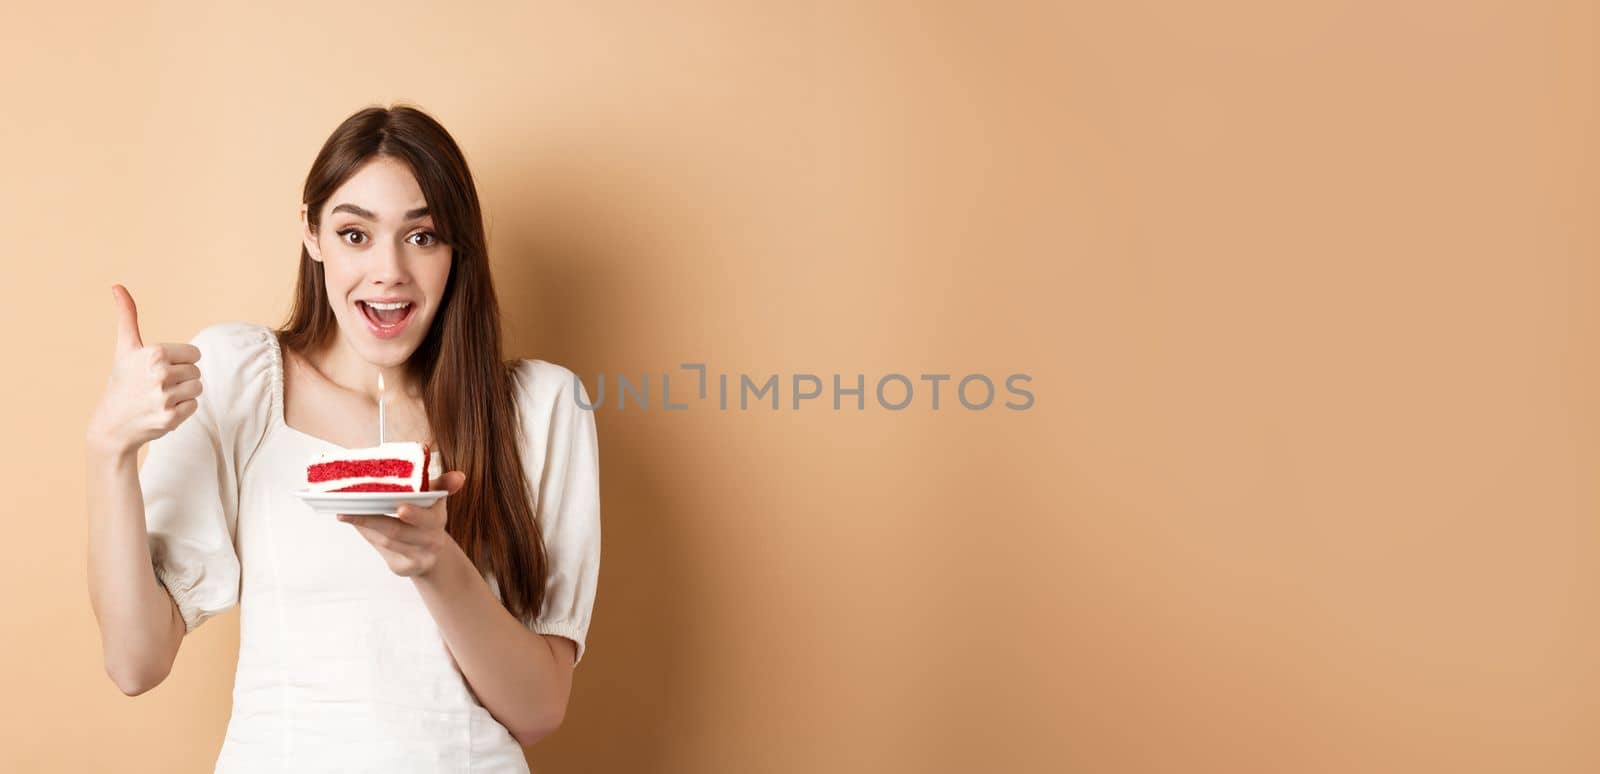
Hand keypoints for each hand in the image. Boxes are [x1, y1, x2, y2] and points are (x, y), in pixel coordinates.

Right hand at [86, 285, 203, 457]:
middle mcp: (159, 374)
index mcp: (154, 353)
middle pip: (196, 371)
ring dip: (183, 393)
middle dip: (181, 377)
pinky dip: (183, 409)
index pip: (194, 354)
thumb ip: (127, 316)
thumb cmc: (122, 381)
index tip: (160, 367)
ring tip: (160, 396)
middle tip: (157, 384)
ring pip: (198, 388)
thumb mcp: (125, 348)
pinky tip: (162, 409)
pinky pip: (194, 406)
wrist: (112, 424)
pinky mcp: (170, 418)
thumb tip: (117, 286)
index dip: (180, 360)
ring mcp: (165, 398)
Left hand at [338, 471, 466, 576]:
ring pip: (386, 541)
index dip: (416, 514)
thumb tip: (452, 470)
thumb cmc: (427, 520)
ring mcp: (418, 557)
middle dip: (373, 520)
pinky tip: (357, 526)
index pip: (428, 516)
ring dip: (364, 526)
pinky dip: (368, 536)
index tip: (401, 509)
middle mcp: (432, 541)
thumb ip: (441, 484)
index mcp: (438, 519)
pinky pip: (382, 551)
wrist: (432, 555)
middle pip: (398, 531)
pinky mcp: (403, 568)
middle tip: (349, 512)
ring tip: (345, 513)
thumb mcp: (436, 500)